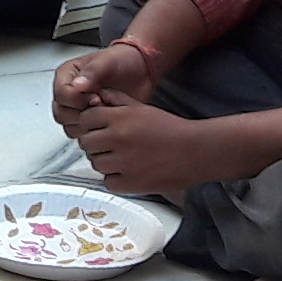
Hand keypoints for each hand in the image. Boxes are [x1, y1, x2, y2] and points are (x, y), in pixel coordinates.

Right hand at [51, 39, 156, 120]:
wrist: (139, 72)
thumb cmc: (122, 61)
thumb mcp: (108, 61)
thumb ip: (93, 71)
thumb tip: (77, 85)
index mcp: (67, 75)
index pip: (61, 94)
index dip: (77, 99)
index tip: (97, 97)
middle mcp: (69, 92)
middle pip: (61, 112)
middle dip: (81, 113)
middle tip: (101, 106)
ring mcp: (77, 108)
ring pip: (69, 125)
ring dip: (87, 124)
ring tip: (105, 112)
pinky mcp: (87, 120)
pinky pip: (81, 133)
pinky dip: (93, 130)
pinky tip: (107, 119)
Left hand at [67, 99, 254, 198]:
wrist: (195, 151)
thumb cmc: (171, 128)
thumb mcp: (142, 107)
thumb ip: (117, 101)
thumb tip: (96, 97)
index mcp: (120, 118)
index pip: (86, 120)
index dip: (90, 124)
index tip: (98, 128)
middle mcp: (118, 139)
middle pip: (87, 143)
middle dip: (95, 143)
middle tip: (108, 145)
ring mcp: (123, 163)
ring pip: (95, 163)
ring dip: (104, 161)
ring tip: (121, 158)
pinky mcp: (130, 183)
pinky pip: (108, 181)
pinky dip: (115, 178)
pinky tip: (128, 171)